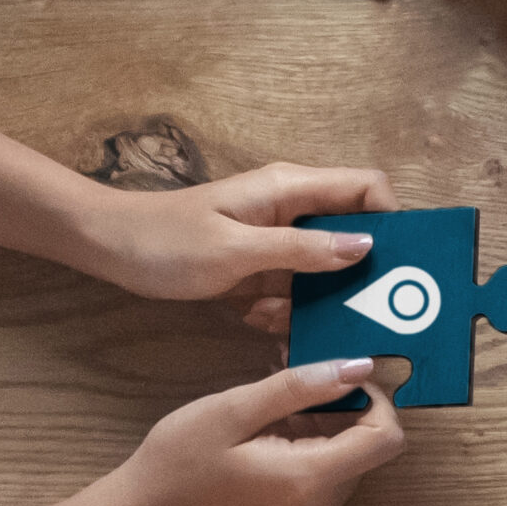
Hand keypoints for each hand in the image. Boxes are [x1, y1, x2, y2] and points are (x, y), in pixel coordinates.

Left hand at [77, 161, 402, 326]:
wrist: (109, 247)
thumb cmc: (164, 240)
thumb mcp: (235, 250)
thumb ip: (300, 249)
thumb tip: (364, 247)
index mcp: (290, 189)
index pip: (367, 186)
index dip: (392, 218)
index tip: (397, 263)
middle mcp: (291, 207)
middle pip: (354, 230)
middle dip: (358, 272)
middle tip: (360, 309)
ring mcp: (277, 235)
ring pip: (326, 265)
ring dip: (316, 298)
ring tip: (282, 319)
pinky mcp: (263, 261)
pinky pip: (296, 285)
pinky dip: (288, 306)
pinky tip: (260, 319)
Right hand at [101, 361, 405, 505]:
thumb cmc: (176, 465)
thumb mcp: (233, 411)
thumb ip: (300, 386)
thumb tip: (359, 367)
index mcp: (310, 480)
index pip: (387, 439)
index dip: (377, 400)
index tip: (339, 376)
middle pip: (367, 449)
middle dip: (343, 408)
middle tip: (295, 380)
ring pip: (344, 462)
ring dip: (322, 427)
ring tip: (272, 406)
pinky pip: (320, 480)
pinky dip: (307, 450)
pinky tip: (265, 434)